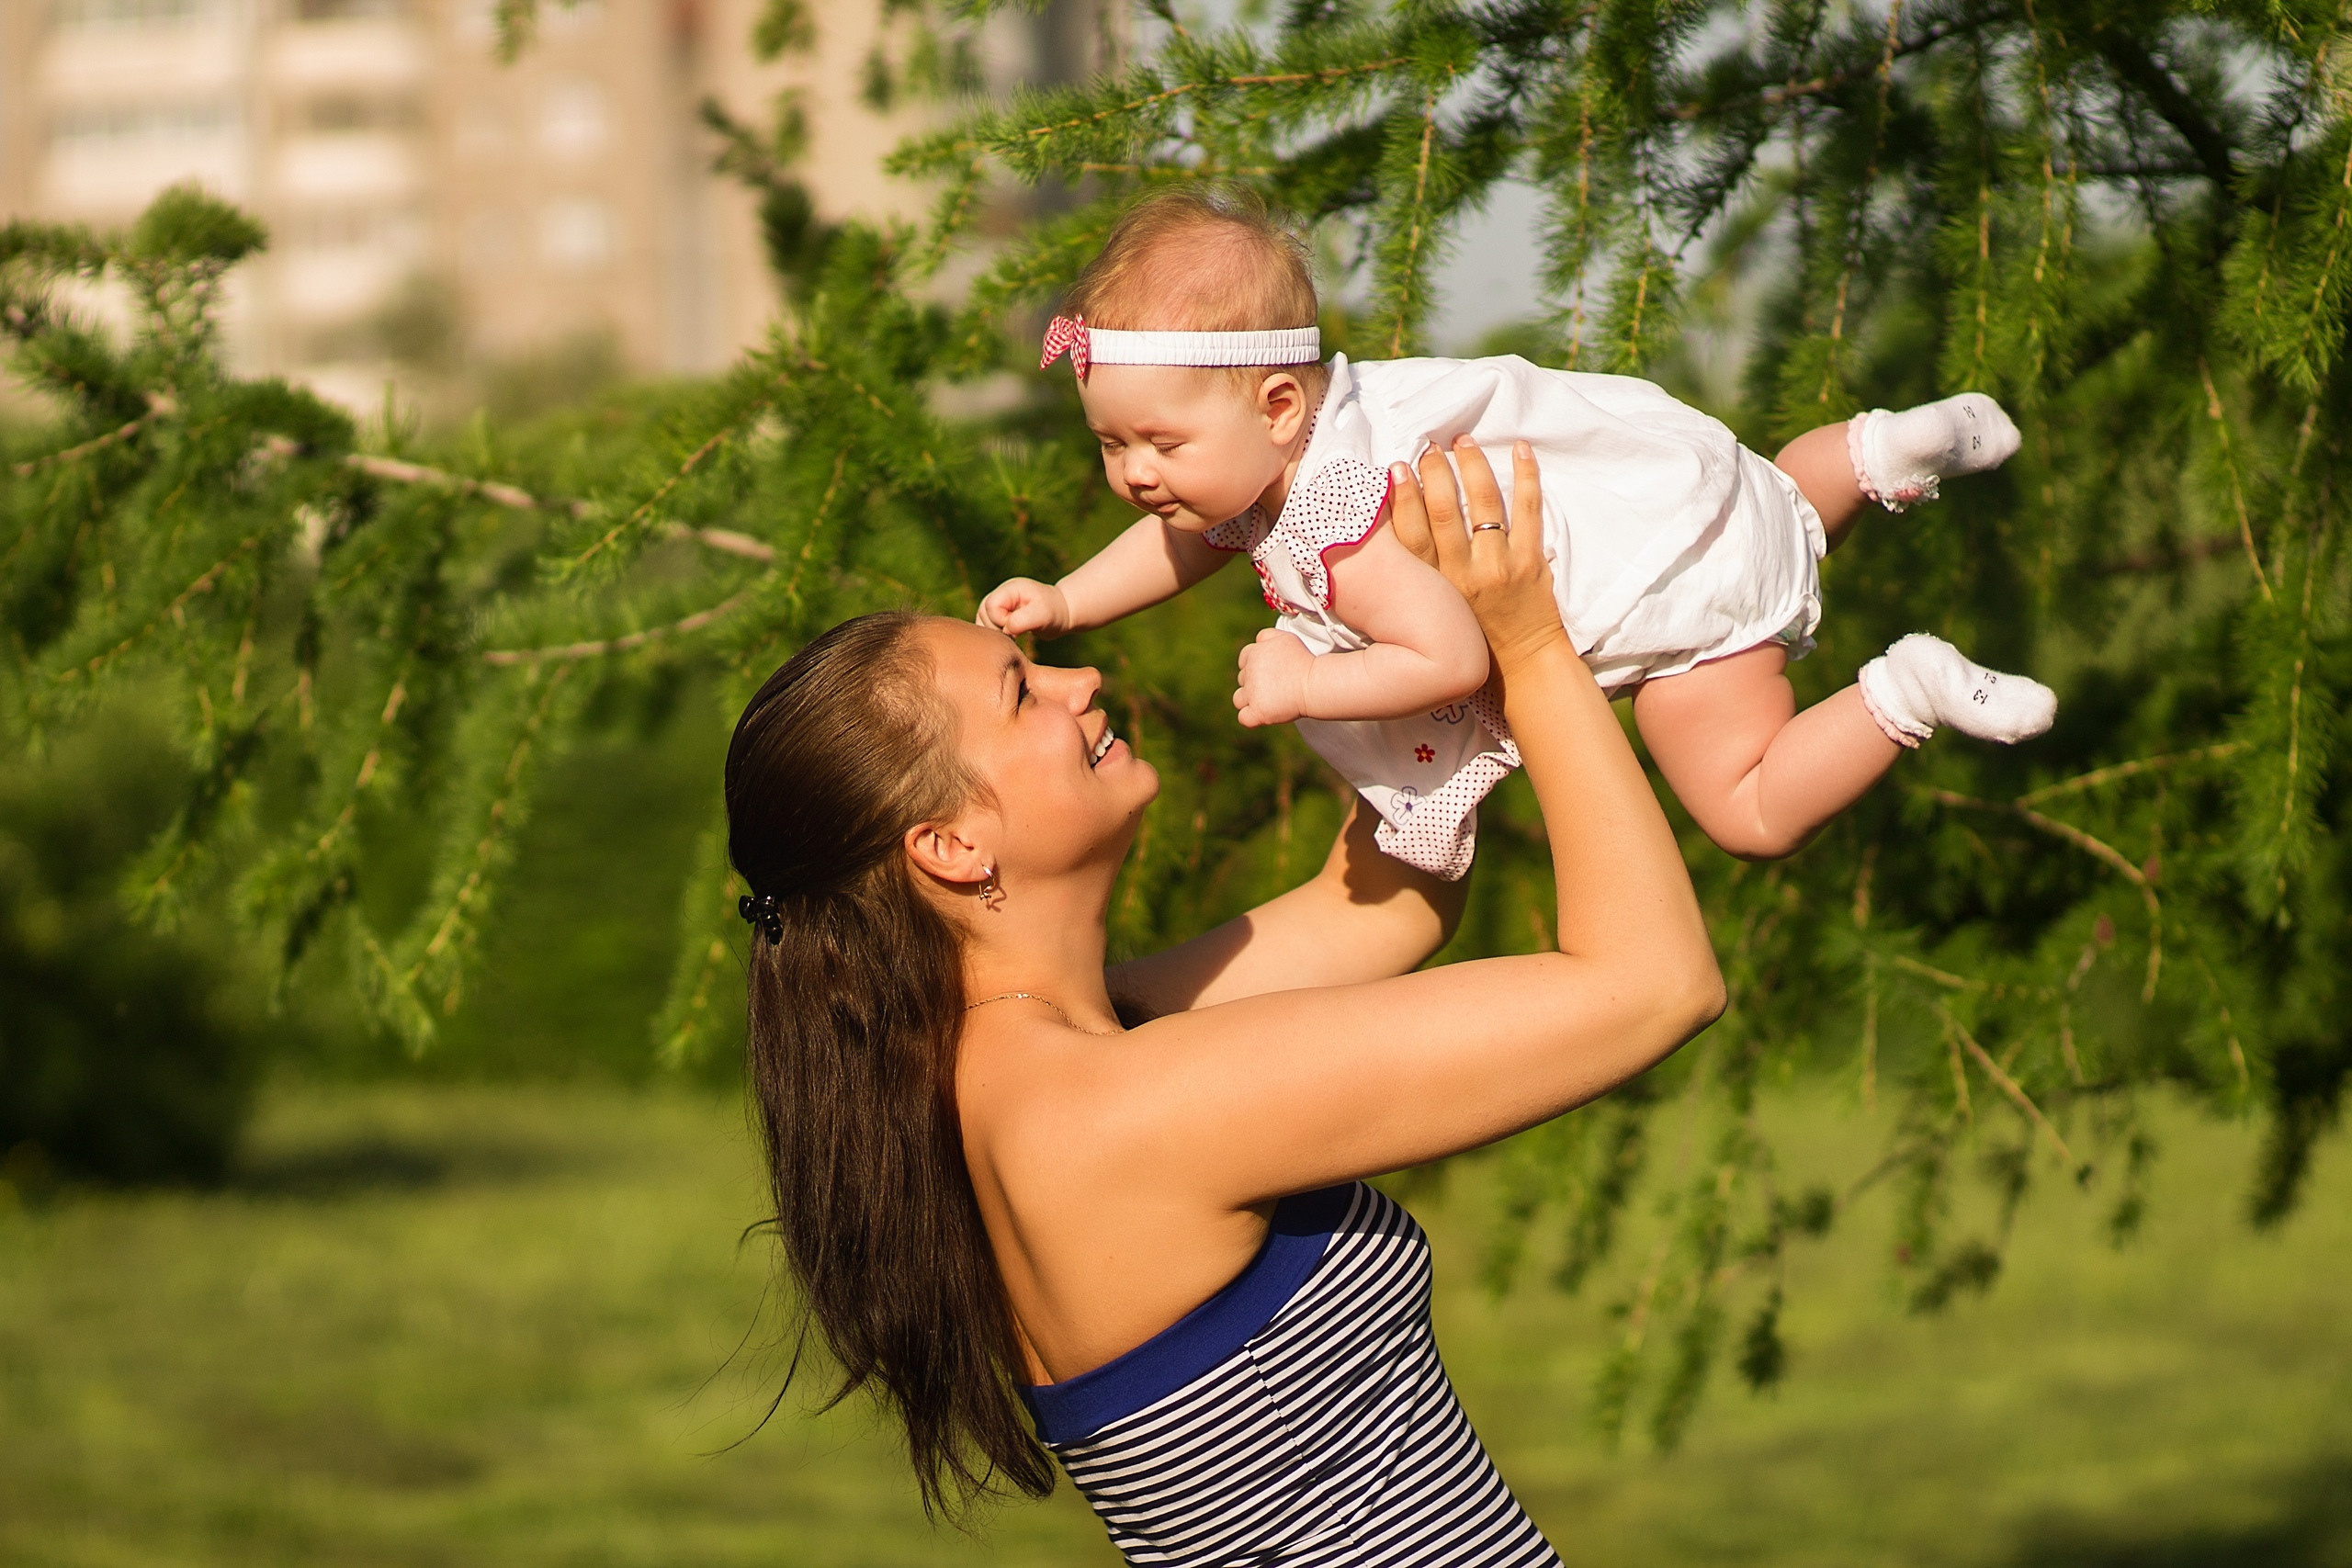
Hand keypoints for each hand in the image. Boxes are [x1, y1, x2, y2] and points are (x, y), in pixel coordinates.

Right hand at [977, 577, 1072, 636]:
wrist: (1060, 614)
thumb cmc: (1053, 612)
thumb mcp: (1042, 615)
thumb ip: (1022, 620)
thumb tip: (1005, 630)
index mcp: (1009, 588)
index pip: (990, 606)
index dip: (1001, 621)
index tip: (1019, 626)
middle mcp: (999, 594)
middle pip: (982, 614)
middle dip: (998, 629)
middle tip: (1018, 634)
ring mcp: (996, 604)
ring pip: (982, 623)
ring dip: (996, 635)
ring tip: (1016, 636)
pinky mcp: (996, 615)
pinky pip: (985, 629)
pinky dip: (996, 638)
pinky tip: (1011, 638)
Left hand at [1234, 627, 1314, 726]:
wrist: (1315, 682)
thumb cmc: (1304, 661)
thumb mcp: (1286, 638)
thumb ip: (1267, 636)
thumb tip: (1257, 641)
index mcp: (1254, 653)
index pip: (1244, 660)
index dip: (1255, 667)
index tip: (1271, 673)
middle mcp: (1249, 672)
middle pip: (1243, 680)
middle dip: (1256, 684)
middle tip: (1277, 687)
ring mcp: (1252, 693)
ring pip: (1238, 699)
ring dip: (1250, 701)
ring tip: (1270, 702)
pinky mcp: (1258, 711)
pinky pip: (1244, 718)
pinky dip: (1251, 718)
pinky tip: (1264, 715)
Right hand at [1387, 437, 1564, 676]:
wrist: (1524, 661)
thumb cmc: (1477, 632)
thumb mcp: (1442, 603)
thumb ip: (1427, 569)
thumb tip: (1407, 526)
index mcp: (1438, 584)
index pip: (1413, 535)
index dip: (1402, 498)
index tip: (1397, 469)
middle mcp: (1464, 574)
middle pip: (1443, 512)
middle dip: (1435, 473)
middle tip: (1430, 448)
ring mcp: (1500, 565)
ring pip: (1484, 504)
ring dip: (1472, 466)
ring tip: (1464, 442)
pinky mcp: (1531, 561)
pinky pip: (1529, 509)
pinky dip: (1526, 475)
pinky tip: (1519, 449)